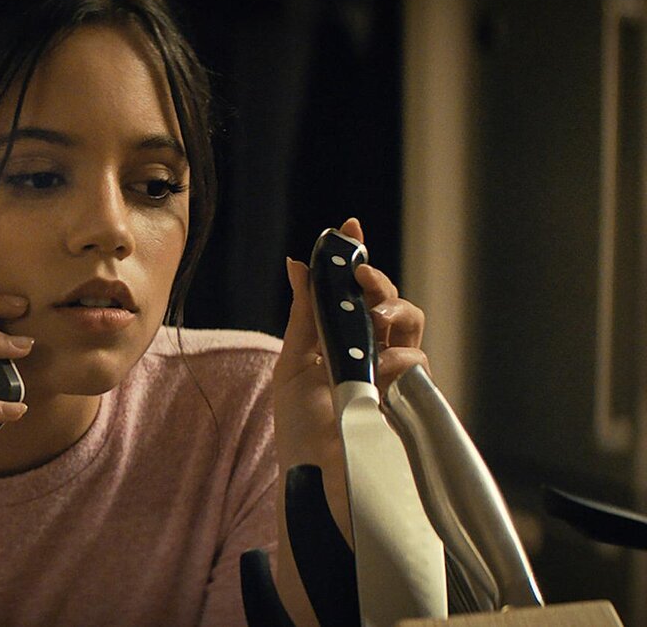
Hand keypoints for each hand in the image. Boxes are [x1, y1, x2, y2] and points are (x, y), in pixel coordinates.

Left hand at [270, 217, 430, 623]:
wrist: (317, 485)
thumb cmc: (303, 432)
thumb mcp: (293, 367)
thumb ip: (303, 317)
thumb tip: (297, 263)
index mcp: (341, 343)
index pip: (354, 293)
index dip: (355, 258)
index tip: (348, 226)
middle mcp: (372, 355)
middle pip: (390, 303)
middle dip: (378, 281)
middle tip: (360, 273)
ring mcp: (394, 378)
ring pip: (412, 327)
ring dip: (395, 310)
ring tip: (375, 316)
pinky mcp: (410, 402)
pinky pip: (419, 367)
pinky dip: (401, 357)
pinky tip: (382, 364)